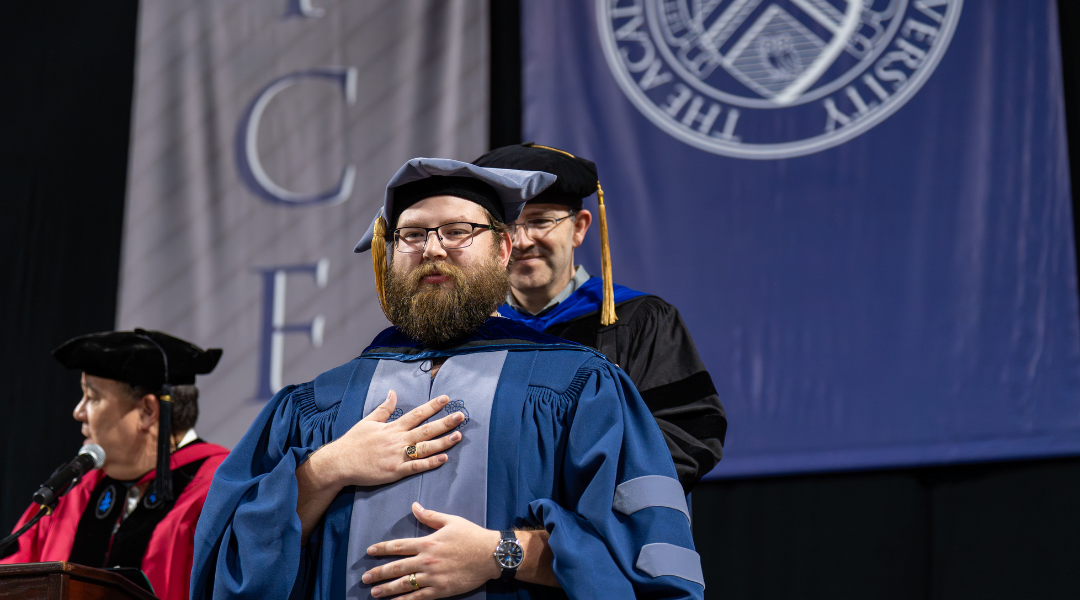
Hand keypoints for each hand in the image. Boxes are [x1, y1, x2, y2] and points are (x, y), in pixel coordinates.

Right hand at [319, 391, 464, 487]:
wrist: (340, 463)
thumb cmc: (353, 442)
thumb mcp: (368, 421)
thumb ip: (384, 408)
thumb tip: (393, 393)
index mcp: (392, 427)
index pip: (417, 414)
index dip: (432, 406)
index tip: (446, 399)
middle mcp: (397, 440)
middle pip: (426, 429)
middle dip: (445, 422)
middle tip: (461, 416)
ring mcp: (397, 456)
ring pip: (425, 448)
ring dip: (443, 442)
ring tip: (458, 436)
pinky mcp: (395, 471)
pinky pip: (416, 467)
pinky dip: (431, 463)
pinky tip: (444, 459)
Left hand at [363, 503, 501, 598]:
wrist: (491, 555)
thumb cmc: (471, 536)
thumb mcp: (451, 521)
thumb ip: (430, 515)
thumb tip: (414, 506)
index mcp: (428, 542)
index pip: (399, 546)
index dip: (382, 549)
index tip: (369, 551)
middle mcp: (427, 560)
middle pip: (397, 567)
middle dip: (379, 572)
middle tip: (365, 578)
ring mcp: (433, 576)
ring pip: (404, 583)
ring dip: (387, 588)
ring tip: (374, 592)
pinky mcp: (441, 589)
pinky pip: (418, 597)